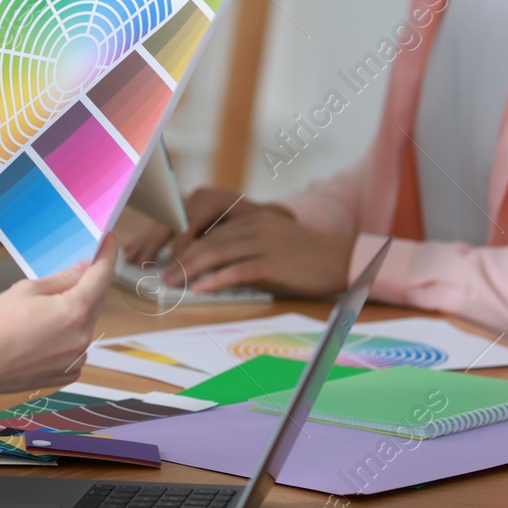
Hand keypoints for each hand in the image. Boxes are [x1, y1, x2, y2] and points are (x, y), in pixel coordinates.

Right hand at [0, 233, 116, 418]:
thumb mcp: (26, 290)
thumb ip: (62, 278)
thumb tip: (84, 268)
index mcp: (74, 311)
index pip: (102, 276)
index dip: (108, 254)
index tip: (110, 242)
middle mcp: (82, 337)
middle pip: (96, 300)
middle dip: (86, 285)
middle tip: (67, 275)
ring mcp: (76, 358)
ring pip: (85, 324)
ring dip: (73, 313)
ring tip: (40, 314)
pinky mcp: (67, 373)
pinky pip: (76, 347)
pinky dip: (66, 337)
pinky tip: (40, 336)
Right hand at [123, 184, 285, 268]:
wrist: (269, 218)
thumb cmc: (262, 231)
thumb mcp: (248, 238)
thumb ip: (225, 249)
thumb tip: (206, 268)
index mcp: (213, 199)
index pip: (188, 225)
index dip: (179, 249)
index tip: (174, 269)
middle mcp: (198, 196)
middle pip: (169, 221)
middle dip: (154, 245)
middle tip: (142, 264)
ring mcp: (189, 200)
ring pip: (162, 222)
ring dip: (145, 243)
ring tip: (130, 260)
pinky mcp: (184, 209)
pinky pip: (163, 224)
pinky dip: (148, 239)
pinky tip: (132, 250)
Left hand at [161, 207, 354, 297]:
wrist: (344, 260)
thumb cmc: (307, 259)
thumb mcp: (272, 247)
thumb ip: (244, 251)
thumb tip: (211, 270)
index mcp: (253, 220)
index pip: (211, 231)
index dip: (186, 245)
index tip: (167, 259)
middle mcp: (256, 227)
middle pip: (208, 241)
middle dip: (180, 258)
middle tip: (162, 274)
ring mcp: (265, 243)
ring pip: (218, 253)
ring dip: (190, 268)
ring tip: (172, 282)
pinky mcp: (274, 263)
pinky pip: (238, 270)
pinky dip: (216, 279)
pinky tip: (200, 288)